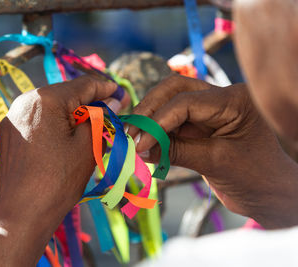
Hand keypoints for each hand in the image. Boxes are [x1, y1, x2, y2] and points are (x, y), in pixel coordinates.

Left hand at [0, 76, 117, 265]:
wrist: (22, 212)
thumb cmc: (58, 179)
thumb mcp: (88, 146)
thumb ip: (100, 118)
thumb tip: (111, 103)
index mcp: (45, 99)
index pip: (82, 85)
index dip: (105, 88)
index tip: (120, 93)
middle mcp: (25, 101)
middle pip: (65, 94)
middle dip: (88, 102)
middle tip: (109, 112)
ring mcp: (13, 117)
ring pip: (51, 108)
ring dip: (72, 114)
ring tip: (90, 127)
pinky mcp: (8, 133)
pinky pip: (38, 120)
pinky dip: (55, 124)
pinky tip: (67, 137)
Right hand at [128, 74, 297, 228]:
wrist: (268, 194)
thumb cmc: (254, 178)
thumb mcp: (215, 162)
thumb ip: (176, 152)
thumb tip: (140, 148)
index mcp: (234, 100)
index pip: (186, 102)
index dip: (158, 121)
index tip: (140, 143)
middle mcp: (221, 97)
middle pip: (174, 89)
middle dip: (150, 109)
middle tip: (132, 132)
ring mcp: (209, 109)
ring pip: (169, 101)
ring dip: (150, 118)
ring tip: (135, 139)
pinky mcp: (200, 123)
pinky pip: (172, 120)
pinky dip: (157, 130)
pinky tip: (147, 144)